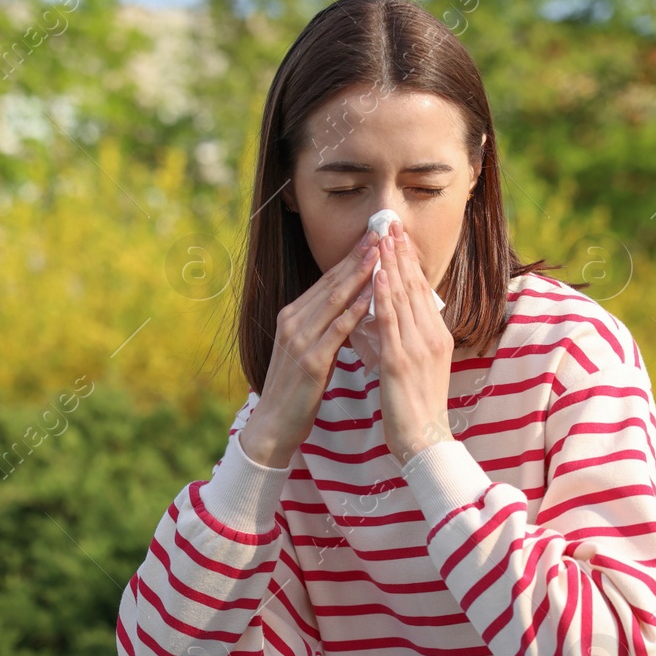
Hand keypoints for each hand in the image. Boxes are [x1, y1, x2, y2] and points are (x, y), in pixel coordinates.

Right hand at [241, 228, 379, 467]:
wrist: (274, 423)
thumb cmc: (297, 390)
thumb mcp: (310, 350)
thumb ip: (326, 327)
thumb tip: (353, 308)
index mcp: (293, 316)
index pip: (327, 280)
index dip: (351, 257)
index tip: (372, 237)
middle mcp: (294, 321)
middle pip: (332, 282)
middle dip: (358, 256)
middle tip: (380, 232)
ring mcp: (300, 340)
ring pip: (335, 300)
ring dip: (360, 275)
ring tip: (381, 253)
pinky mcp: (311, 361)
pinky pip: (337, 331)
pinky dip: (354, 311)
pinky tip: (371, 297)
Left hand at [370, 219, 453, 466]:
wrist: (424, 439)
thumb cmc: (416, 407)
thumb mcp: (418, 366)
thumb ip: (409, 339)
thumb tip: (394, 318)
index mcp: (437, 336)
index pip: (421, 291)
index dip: (409, 262)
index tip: (399, 237)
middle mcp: (431, 335)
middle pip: (415, 286)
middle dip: (401, 253)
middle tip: (390, 224)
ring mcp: (417, 346)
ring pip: (403, 296)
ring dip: (391, 264)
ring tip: (382, 238)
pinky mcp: (400, 359)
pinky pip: (390, 320)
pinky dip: (383, 295)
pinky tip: (376, 274)